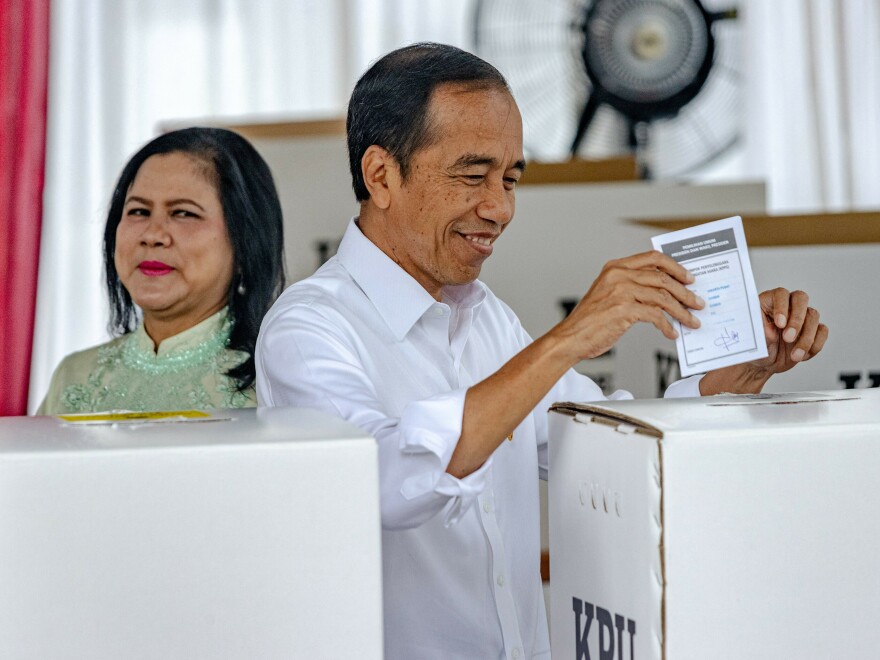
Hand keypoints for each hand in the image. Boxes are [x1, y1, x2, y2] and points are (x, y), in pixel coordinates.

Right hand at [551, 250, 703, 362]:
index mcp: (615, 267)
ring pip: (663, 297)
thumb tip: (662, 294)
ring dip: (682, 311)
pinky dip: (667, 326)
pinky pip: (655, 316)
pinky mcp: (623, 310)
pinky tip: (671, 333)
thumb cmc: (590, 321)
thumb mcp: (609, 294)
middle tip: (697, 303)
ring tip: (691, 321)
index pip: (653, 258)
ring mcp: (621, 291)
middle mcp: (618, 275)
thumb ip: (632, 288)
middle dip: (685, 292)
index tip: (689, 278)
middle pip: (663, 278)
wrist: (570, 338)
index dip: (675, 267)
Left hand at [751, 287, 828, 374]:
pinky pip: (822, 331)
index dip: (781, 307)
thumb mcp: (754, 341)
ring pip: (813, 316)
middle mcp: (787, 305)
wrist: (766, 361)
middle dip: (797, 320)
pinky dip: (815, 344)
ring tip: (794, 355)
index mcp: (769, 301)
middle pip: (800, 298)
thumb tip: (771, 331)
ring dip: (806, 338)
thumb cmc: (757, 346)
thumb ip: (761, 333)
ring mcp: (802, 316)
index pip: (780, 294)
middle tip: (788, 338)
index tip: (779, 324)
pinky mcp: (813, 329)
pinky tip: (802, 355)